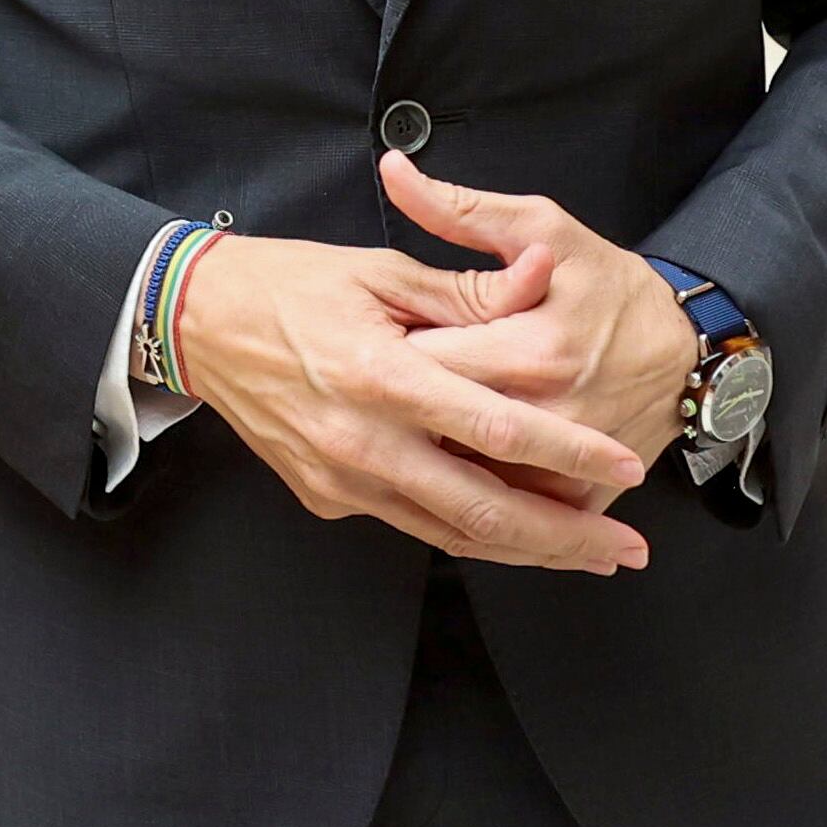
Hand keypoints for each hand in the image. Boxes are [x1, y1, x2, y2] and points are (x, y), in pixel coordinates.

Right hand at [170, 223, 649, 572]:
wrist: (197, 321)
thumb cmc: (290, 283)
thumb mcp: (380, 270)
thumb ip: (469, 290)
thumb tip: (547, 276)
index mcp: (382, 374)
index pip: (498, 428)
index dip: (570, 454)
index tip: (627, 470)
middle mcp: (362, 440)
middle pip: (484, 511)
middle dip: (566, 539)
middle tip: (630, 551)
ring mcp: (341, 477)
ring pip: (451, 535)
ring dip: (528, 552)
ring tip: (590, 556)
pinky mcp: (325, 496)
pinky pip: (411, 523)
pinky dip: (469, 534)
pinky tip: (513, 533)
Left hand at [382, 152, 702, 496]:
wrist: (690, 354)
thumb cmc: (612, 288)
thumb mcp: (542, 229)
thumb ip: (459, 208)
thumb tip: (394, 172)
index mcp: (531, 349)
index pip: (423, 364)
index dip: (383, 353)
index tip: (363, 341)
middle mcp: (545, 417)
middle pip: (434, 429)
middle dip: (393, 412)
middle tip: (372, 391)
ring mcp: (565, 468)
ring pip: (465, 482)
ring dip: (424, 463)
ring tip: (395, 435)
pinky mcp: (577, 499)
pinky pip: (508, 515)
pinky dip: (472, 501)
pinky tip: (440, 482)